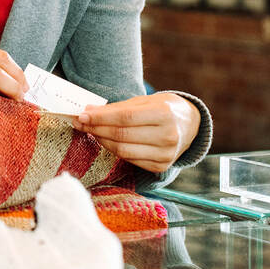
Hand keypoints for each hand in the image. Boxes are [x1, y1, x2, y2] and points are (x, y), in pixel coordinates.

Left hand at [75, 92, 199, 172]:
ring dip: (102, 140)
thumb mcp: (144, 101)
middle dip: (96, 129)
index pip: (124, 118)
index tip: (81, 115)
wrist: (190, 124)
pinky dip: (114, 150)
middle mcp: (168, 136)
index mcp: (164, 114)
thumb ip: (117, 108)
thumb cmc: (163, 108)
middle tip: (79, 123)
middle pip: (122, 135)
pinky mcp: (161, 167)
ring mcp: (165, 154)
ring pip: (123, 150)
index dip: (100, 118)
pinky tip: (105, 141)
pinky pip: (130, 160)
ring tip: (90, 131)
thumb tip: (88, 111)